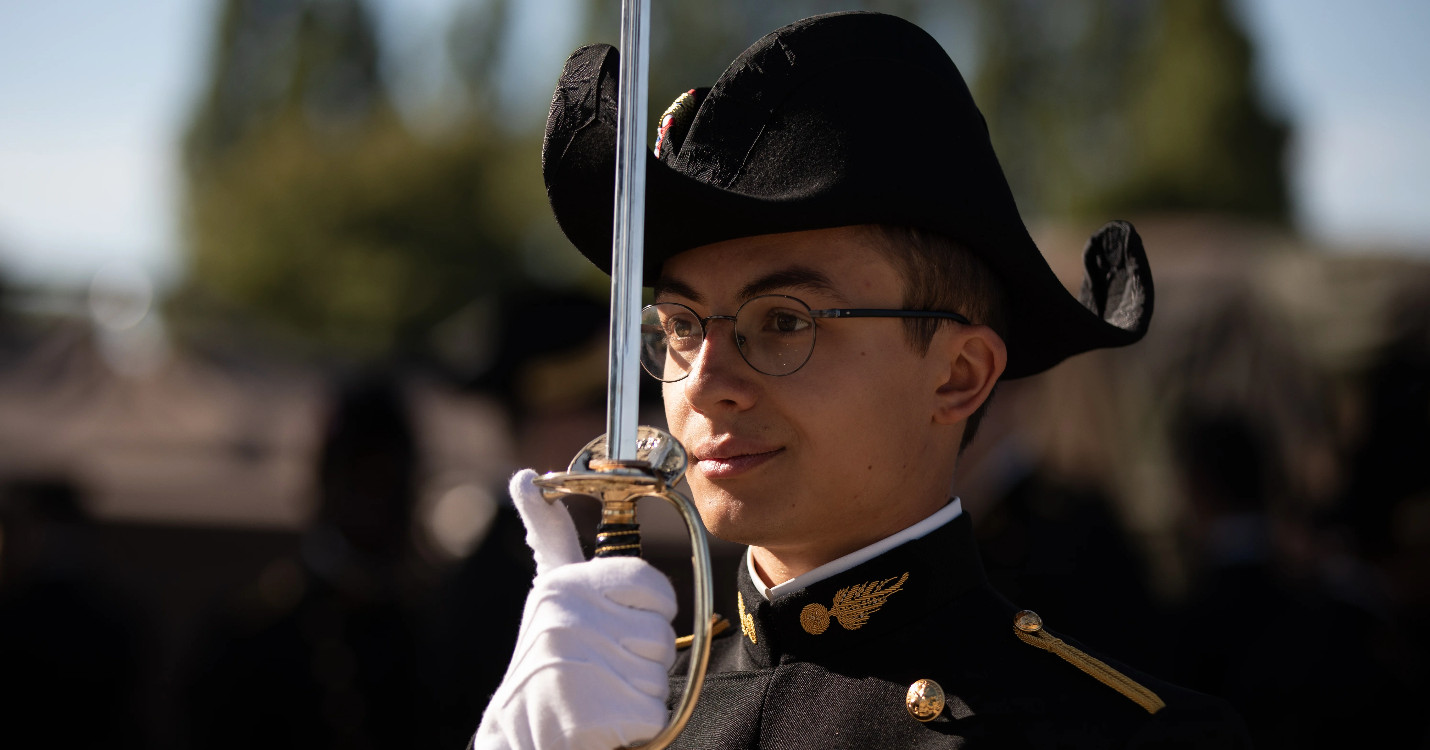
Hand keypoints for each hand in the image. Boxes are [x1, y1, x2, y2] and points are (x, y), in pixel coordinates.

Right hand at [473, 470, 676, 749]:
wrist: (519, 739)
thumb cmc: (547, 664)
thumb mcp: (551, 595)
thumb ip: (550, 537)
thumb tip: (524, 478)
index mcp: (564, 584)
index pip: (653, 585)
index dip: (650, 610)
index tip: (621, 623)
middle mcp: (569, 617)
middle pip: (661, 634)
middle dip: (643, 657)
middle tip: (601, 668)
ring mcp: (579, 662)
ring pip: (660, 673)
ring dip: (639, 691)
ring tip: (598, 691)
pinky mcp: (592, 710)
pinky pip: (654, 711)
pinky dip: (637, 724)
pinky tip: (602, 719)